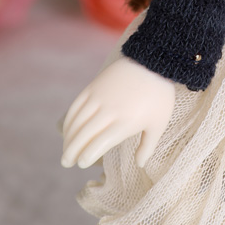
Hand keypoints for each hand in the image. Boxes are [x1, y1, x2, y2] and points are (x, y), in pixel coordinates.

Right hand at [61, 56, 175, 168]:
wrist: (153, 60)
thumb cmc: (159, 95)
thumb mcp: (159, 123)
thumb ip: (148, 146)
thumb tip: (140, 164)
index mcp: (125, 123)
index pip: (99, 144)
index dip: (86, 156)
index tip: (82, 163)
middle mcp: (109, 111)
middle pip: (84, 135)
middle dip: (71, 151)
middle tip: (66, 163)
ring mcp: (99, 97)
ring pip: (77, 121)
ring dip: (68, 138)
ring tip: (65, 151)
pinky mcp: (94, 86)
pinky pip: (76, 106)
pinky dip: (69, 120)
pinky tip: (68, 130)